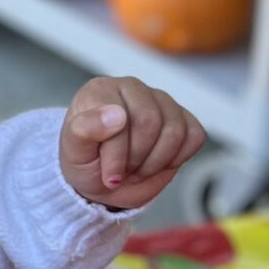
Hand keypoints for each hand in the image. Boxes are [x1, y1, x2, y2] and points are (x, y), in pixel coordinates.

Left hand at [59, 76, 204, 211]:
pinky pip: (194, 136)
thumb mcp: (73, 152)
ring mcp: (160, 101)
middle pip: (150, 122)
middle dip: (136, 159)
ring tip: (136, 169)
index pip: (121, 118)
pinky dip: (177, 158)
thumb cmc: (85, 162)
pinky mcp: (183, 118)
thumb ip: (84, 129)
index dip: (118, 155)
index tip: (108, 176)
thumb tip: (117, 114)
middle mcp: (132, 88)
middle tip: (122, 172)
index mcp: (100, 90)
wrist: (103, 181)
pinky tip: (157, 162)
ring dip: (155, 162)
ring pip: (175, 131)